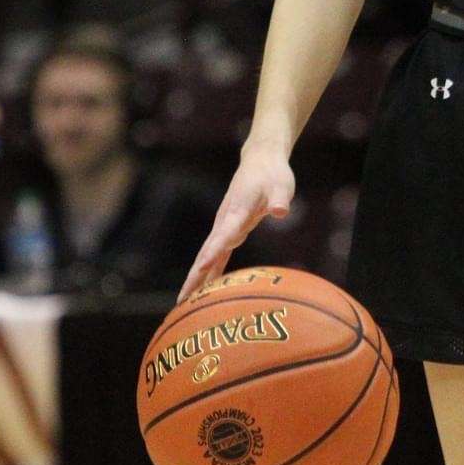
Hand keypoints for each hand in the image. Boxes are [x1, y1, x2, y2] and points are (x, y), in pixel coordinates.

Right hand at [177, 145, 295, 299]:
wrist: (260, 161)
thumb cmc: (273, 174)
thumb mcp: (281, 185)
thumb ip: (279, 199)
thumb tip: (280, 211)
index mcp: (237, 211)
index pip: (224, 235)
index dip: (214, 251)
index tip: (201, 268)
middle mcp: (226, 221)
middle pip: (207, 252)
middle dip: (195, 276)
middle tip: (182, 299)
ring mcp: (225, 227)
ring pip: (207, 256)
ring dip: (196, 278)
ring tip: (184, 303)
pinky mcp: (230, 230)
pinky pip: (217, 255)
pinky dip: (210, 272)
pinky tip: (205, 291)